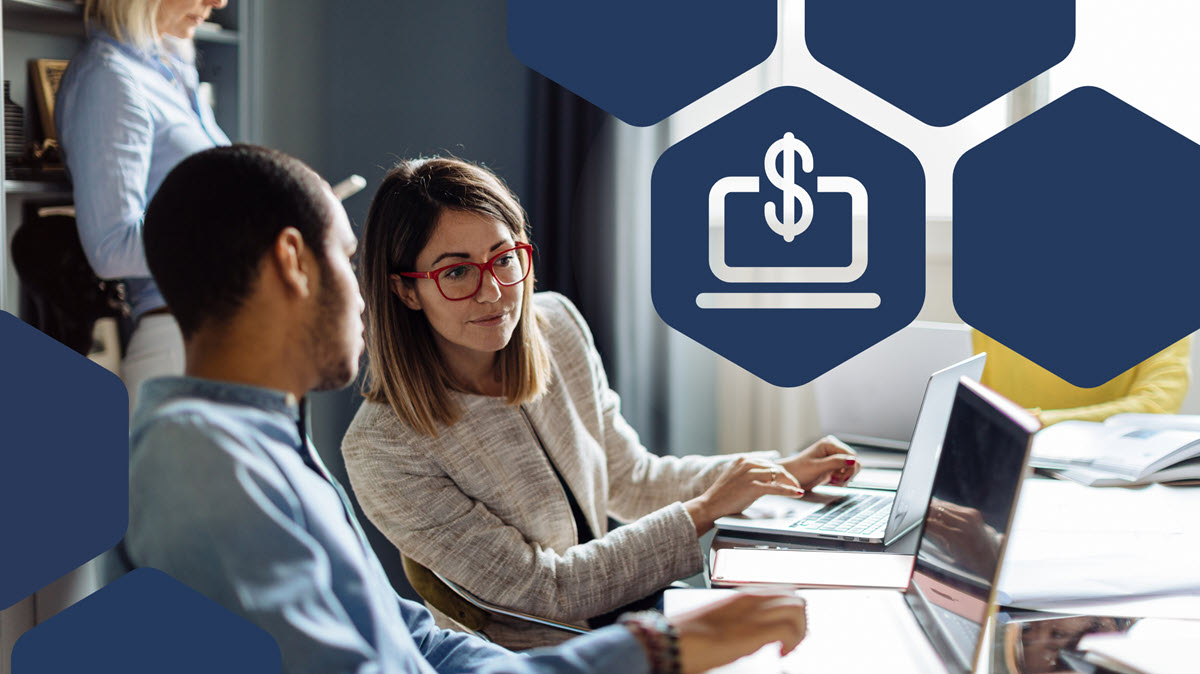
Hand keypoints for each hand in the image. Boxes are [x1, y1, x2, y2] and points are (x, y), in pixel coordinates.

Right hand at [674, 591, 807, 673]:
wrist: (673, 642)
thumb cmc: (687, 635)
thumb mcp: (718, 621)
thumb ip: (739, 620)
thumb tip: (753, 633)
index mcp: (741, 595)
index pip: (781, 591)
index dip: (790, 611)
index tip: (786, 630)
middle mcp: (750, 599)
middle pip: (794, 596)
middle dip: (799, 620)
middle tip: (790, 640)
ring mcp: (753, 613)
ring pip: (797, 608)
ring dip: (799, 630)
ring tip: (787, 646)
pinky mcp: (754, 631)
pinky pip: (789, 629)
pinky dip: (792, 642)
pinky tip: (780, 652)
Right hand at [685, 457, 804, 535]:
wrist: (710, 507)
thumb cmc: (723, 497)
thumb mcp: (737, 479)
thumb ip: (751, 475)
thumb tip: (769, 479)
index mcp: (743, 460)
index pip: (769, 463)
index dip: (781, 472)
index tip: (789, 479)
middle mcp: (746, 464)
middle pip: (776, 467)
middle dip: (788, 477)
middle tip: (796, 486)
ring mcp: (749, 474)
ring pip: (778, 475)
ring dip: (791, 483)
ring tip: (798, 490)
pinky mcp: (752, 487)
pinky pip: (776, 488)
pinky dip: (789, 490)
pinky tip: (798, 493)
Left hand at [779, 435, 859, 490]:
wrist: (791, 478)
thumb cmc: (800, 471)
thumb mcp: (817, 467)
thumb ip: (835, 462)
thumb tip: (853, 460)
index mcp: (829, 444)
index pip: (852, 456)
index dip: (850, 468)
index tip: (839, 477)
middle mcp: (833, 448)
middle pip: (854, 462)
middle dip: (847, 474)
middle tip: (835, 481)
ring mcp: (834, 457)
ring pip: (851, 468)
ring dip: (844, 478)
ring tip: (832, 481)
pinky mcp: (833, 465)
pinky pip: (845, 473)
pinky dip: (841, 479)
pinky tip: (831, 481)